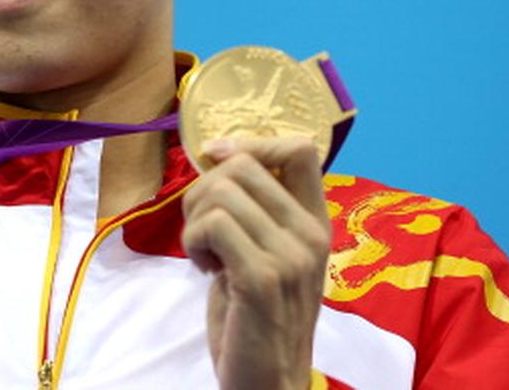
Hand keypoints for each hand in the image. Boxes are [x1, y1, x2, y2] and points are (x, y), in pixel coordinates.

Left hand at [181, 136, 330, 389]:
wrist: (267, 380)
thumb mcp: (267, 252)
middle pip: (244, 165)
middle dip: (203, 189)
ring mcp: (291, 256)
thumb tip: (220, 155)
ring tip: (206, 254)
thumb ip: (257, 209)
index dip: (250, 142)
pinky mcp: (262, 278)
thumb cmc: (257, 314)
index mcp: (315, 222)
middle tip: (202, 229)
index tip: (216, 160)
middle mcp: (310, 233)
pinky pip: (212, 225)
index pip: (301, 147)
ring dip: (194, 220)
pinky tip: (205, 270)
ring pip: (220, 192)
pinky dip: (193, 242)